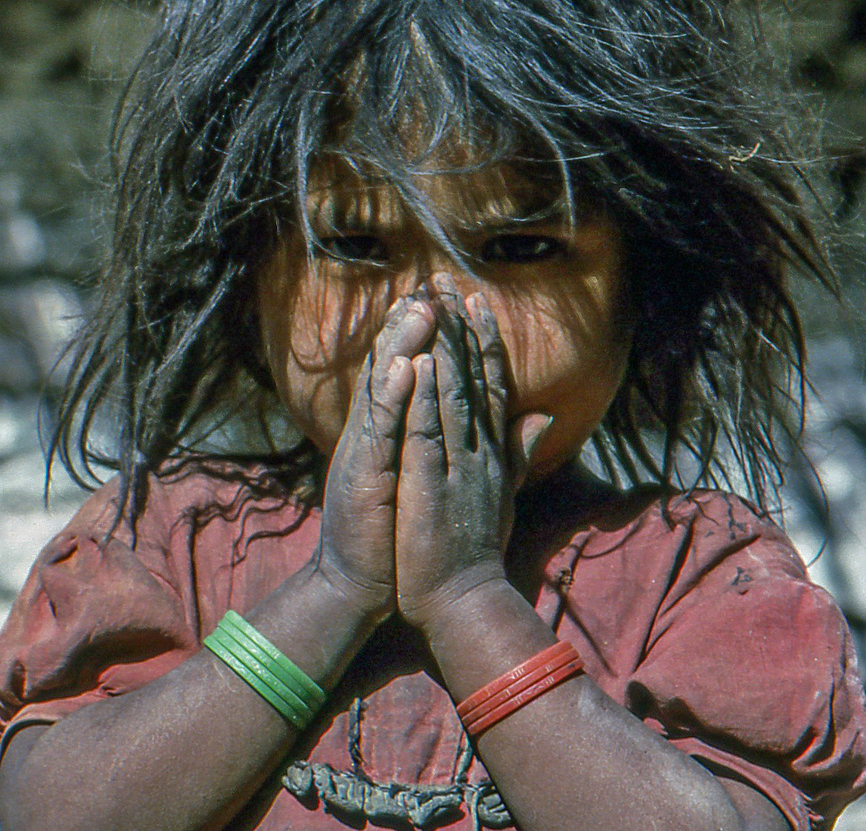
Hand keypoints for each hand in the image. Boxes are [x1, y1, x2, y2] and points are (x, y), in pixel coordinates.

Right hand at [311, 294, 435, 622]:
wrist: (361, 583)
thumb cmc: (395, 535)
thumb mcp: (428, 480)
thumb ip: (463, 445)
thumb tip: (503, 418)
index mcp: (395, 431)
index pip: (410, 370)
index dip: (427, 333)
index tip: (445, 295)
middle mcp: (375, 431)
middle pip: (392, 364)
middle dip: (411, 322)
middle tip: (429, 282)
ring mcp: (366, 448)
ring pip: (383, 386)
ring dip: (400, 344)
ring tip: (419, 306)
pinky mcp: (362, 471)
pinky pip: (377, 427)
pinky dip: (389, 394)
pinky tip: (402, 365)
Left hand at [394, 284, 549, 629]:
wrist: (463, 603)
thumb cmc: (475, 550)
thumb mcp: (501, 491)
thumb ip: (519, 450)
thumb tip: (544, 417)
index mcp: (491, 451)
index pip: (491, 385)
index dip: (484, 341)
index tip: (475, 300)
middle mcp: (480, 451)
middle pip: (473, 379)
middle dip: (460, 327)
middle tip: (448, 278)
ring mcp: (457, 466)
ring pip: (454, 396)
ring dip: (447, 347)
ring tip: (436, 304)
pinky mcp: (431, 485)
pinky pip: (428, 433)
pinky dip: (426, 397)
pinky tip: (422, 362)